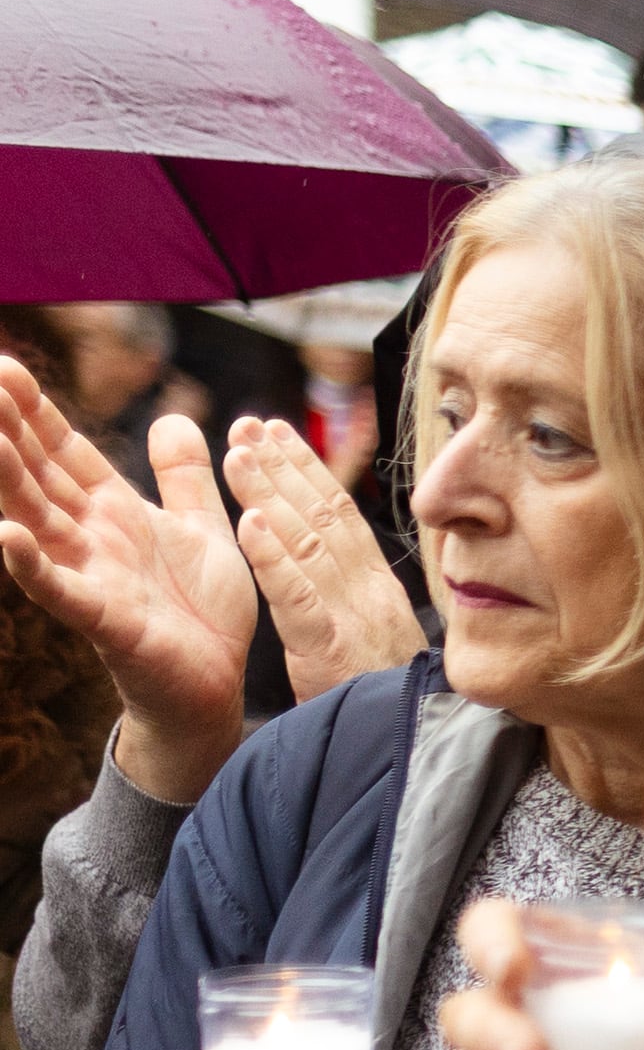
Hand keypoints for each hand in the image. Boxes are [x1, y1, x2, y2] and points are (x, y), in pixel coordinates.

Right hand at [0, 367, 251, 802]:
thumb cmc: (200, 609)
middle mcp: (91, 538)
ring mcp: (91, 577)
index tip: (6, 366)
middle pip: (41, 475)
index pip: (67, 452)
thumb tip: (173, 417)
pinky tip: (3, 535)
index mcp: (115, 512)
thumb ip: (183, 476)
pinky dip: (31, 564)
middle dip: (11, 430)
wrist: (216, 683)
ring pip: (38, 521)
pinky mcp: (104, 620)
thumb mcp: (200, 527)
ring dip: (8, 481)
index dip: (38, 412)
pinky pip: (61, 589)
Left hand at [224, 417, 420, 698]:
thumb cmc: (390, 702)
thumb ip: (358, 601)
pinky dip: (274, 560)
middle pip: (323, 515)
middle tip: (248, 424)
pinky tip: (248, 526)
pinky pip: (299, 598)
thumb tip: (339, 566)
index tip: (278, 433)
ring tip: (236, 454)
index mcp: (378, 588)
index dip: (308, 470)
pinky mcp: (333, 650)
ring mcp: (353, 618)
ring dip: (269, 495)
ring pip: (307, 544)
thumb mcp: (380, 641)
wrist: (417, 753)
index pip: (341, 515)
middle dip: (283, 465)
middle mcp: (370, 591)